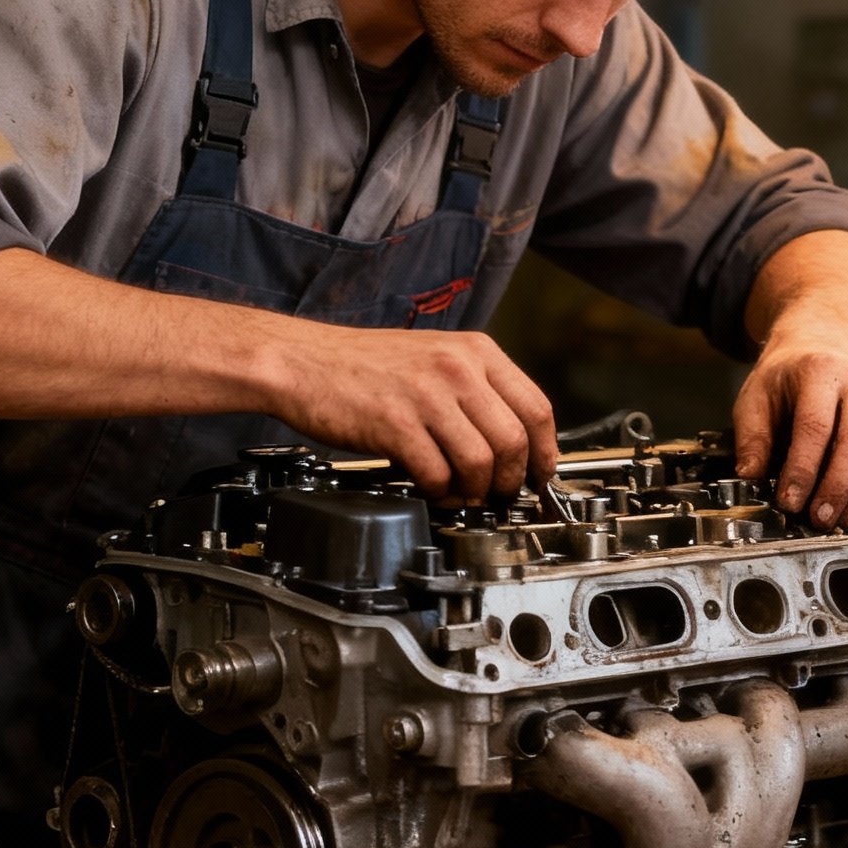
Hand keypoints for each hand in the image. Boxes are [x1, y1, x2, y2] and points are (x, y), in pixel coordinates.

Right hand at [267, 323, 556, 502]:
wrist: (303, 361)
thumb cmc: (363, 365)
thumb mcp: (433, 358)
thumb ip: (474, 390)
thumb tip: (511, 442)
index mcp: (474, 351)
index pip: (536, 407)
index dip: (544, 452)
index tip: (540, 476)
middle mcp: (457, 369)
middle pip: (514, 441)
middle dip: (510, 481)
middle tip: (499, 497)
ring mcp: (427, 396)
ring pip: (481, 462)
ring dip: (476, 492)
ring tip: (462, 496)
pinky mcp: (396, 424)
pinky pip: (438, 474)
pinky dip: (440, 493)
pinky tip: (431, 490)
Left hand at [732, 330, 847, 528]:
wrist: (828, 344)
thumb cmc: (790, 377)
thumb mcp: (756, 398)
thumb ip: (752, 438)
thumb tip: (749, 476)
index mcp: (820, 370)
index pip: (815, 427)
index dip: (803, 470)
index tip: (790, 501)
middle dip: (838, 489)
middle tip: (821, 518)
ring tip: (846, 518)